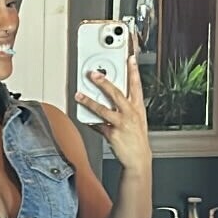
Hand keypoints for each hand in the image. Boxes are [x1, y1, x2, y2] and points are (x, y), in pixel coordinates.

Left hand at [74, 49, 151, 171]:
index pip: (136, 85)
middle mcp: (130, 113)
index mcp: (138, 107)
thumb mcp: (136, 119)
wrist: (138, 159)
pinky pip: (98, 125)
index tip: (130, 58)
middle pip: (116, 93)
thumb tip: (111, 98)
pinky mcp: (112, 134)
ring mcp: (121, 123)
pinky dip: (91, 122)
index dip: (133, 71)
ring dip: (89, 101)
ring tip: (79, 95)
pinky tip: (85, 119)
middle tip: (93, 74)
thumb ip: (125, 107)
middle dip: (103, 82)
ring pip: (103, 109)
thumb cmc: (136, 139)